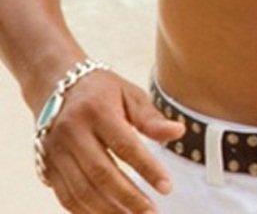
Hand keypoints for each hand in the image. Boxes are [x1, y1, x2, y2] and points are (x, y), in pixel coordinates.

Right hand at [36, 70, 184, 212]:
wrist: (55, 86)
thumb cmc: (101, 91)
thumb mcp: (128, 94)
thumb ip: (150, 118)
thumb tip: (178, 132)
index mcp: (96, 110)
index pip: (125, 145)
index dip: (147, 169)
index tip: (166, 187)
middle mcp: (72, 132)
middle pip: (102, 174)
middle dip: (129, 198)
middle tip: (152, 211)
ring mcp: (56, 152)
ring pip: (83, 191)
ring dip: (110, 210)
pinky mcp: (47, 167)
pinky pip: (67, 198)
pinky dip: (88, 212)